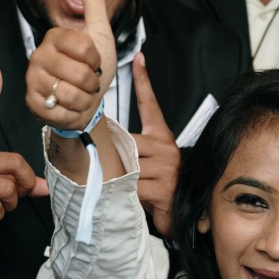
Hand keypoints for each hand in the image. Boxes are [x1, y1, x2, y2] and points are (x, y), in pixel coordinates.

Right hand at [25, 0, 116, 129]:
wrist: (85, 102)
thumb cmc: (93, 68)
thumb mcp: (99, 34)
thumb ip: (94, 3)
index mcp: (54, 37)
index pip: (85, 48)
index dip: (96, 60)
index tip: (94, 61)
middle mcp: (38, 55)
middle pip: (79, 73)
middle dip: (92, 83)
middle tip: (87, 81)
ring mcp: (32, 79)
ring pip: (71, 94)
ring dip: (84, 99)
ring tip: (79, 93)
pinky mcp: (31, 102)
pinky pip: (60, 111)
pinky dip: (72, 113)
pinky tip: (68, 106)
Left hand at [130, 52, 179, 236]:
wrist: (176, 219)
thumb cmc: (155, 190)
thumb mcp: (141, 165)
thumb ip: (127, 151)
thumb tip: (102, 143)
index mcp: (160, 138)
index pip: (151, 105)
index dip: (144, 81)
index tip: (139, 58)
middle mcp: (166, 147)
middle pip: (127, 142)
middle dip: (116, 159)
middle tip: (116, 173)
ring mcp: (167, 165)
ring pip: (127, 164)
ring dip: (121, 179)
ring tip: (130, 189)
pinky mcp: (164, 185)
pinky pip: (132, 184)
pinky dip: (127, 193)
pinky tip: (135, 198)